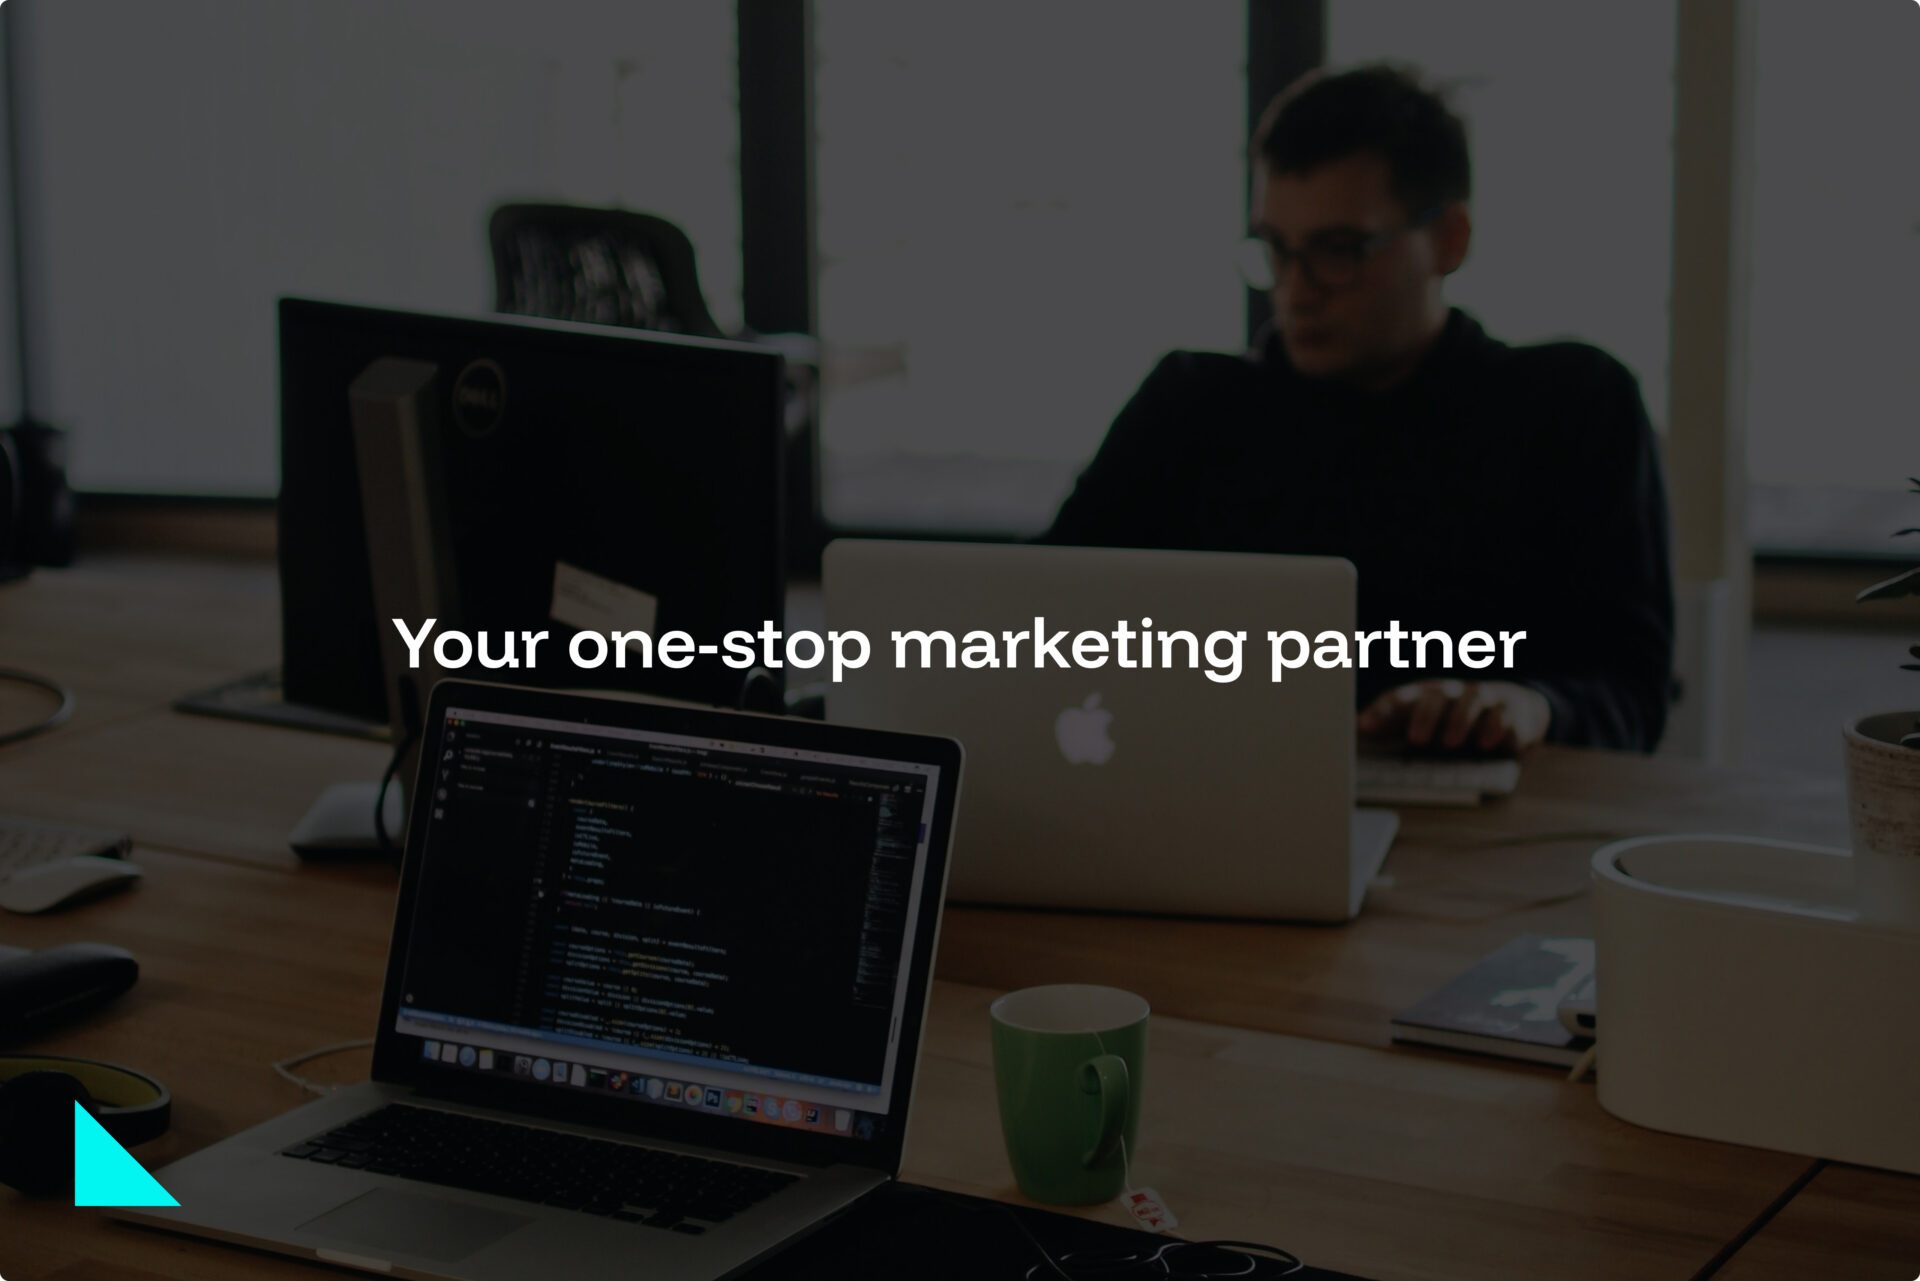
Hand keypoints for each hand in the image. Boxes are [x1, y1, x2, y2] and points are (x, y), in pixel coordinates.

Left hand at [1356, 680, 1550, 753]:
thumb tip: (1351, 728)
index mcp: (1425, 696)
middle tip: (1416, 739)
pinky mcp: (1510, 711)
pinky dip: (1495, 727)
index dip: (1381, 711)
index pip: (1400, 698)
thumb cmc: (1456, 719)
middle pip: (1436, 696)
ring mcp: (1482, 699)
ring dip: (1460, 720)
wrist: (1514, 710)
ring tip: (1451, 743)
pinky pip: (1503, 715)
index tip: (1363, 727)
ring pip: (1471, 700)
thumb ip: (1391, 725)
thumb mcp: (1423, 721)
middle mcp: (1452, 693)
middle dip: (1424, 716)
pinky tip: (1487, 743)